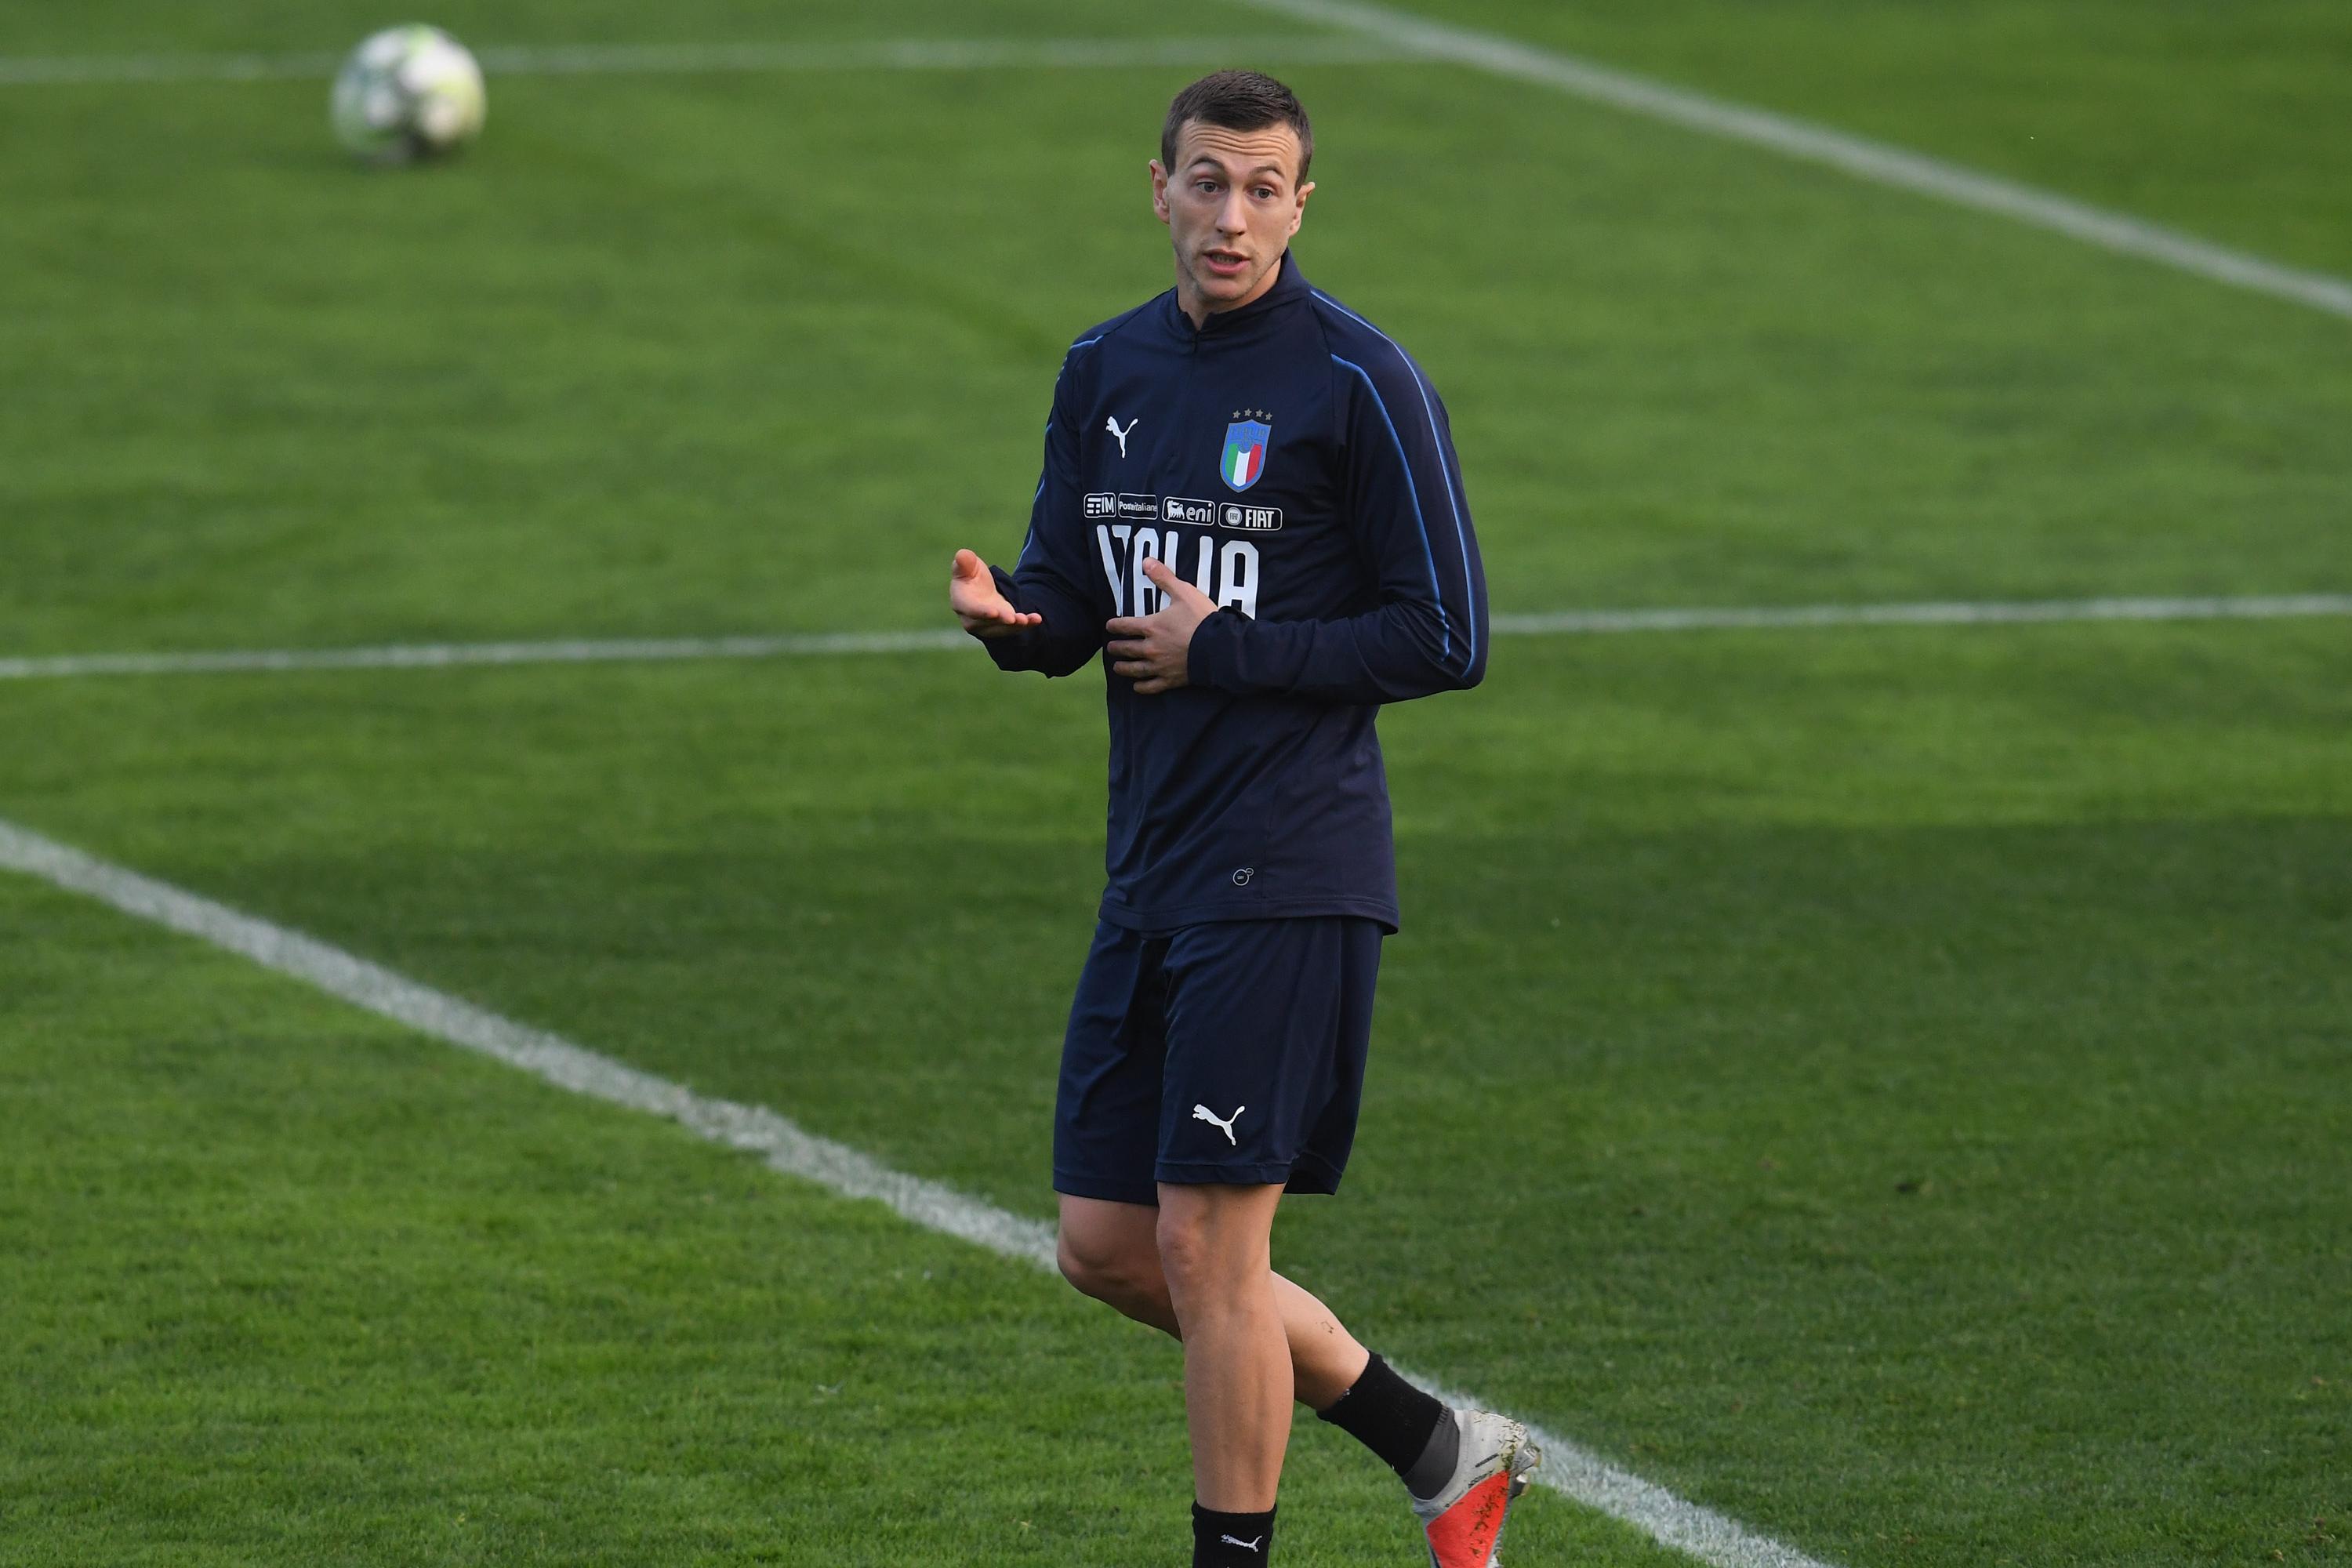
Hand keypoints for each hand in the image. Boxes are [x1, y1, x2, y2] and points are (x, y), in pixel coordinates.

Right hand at [950, 548, 1041, 637]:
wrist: (981, 590)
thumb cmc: (971, 576)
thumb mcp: (969, 566)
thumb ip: (965, 562)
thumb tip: (961, 555)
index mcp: (961, 601)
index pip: (969, 608)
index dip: (981, 612)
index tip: (994, 612)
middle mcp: (971, 618)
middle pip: (986, 622)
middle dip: (1000, 621)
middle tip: (1013, 618)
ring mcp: (987, 626)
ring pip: (1001, 629)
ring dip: (1014, 626)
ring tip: (1026, 619)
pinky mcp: (1001, 628)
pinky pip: (1013, 629)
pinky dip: (1026, 625)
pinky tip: (1036, 619)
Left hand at [1105, 558, 1214, 693]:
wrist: (1218, 648)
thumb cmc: (1201, 619)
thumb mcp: (1184, 593)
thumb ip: (1164, 578)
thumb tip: (1146, 561)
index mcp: (1151, 626)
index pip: (1125, 625)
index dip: (1114, 626)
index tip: (1108, 626)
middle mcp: (1151, 648)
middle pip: (1127, 649)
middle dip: (1116, 648)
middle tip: (1110, 648)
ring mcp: (1160, 666)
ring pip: (1135, 669)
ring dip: (1124, 668)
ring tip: (1117, 668)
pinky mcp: (1171, 680)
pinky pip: (1151, 686)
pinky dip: (1142, 687)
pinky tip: (1137, 687)